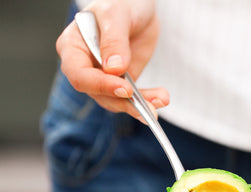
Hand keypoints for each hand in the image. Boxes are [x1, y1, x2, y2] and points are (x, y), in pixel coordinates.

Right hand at [56, 0, 168, 119]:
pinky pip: (132, 98)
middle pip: (99, 93)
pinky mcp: (123, 81)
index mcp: (72, 47)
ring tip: (161, 100)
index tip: (125, 89)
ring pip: (117, 100)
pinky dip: (147, 99)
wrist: (139, 6)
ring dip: (140, 105)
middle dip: (125, 102)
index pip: (79, 75)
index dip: (100, 85)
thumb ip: (113, 41)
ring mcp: (104, 76)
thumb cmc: (121, 3)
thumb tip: (113, 69)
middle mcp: (85, 66)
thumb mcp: (116, 15)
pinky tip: (161, 98)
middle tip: (150, 106)